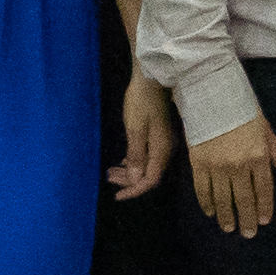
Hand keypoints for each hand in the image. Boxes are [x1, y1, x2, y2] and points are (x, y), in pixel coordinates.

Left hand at [111, 78, 174, 200]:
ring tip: (111, 172)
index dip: (134, 190)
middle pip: (149, 175)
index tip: (117, 196)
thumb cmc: (141, 102)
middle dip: (129, 181)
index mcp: (162, 150)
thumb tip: (135, 180)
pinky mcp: (158, 135)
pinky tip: (123, 161)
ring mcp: (163, 142)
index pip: (150, 180)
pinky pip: (147, 156)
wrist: (151, 78)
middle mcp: (166, 149)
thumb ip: (136, 156)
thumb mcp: (135, 130)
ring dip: (130, 171)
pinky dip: (134, 161)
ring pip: (147, 165)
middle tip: (109, 178)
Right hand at [189, 108, 275, 239]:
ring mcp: (217, 165)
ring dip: (227, 216)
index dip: (264, 207)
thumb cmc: (242, 109)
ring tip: (229, 228)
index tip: (264, 221)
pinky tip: (211, 212)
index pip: (264, 189)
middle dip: (247, 219)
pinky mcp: (198, 163)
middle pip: (244, 199)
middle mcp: (239, 164)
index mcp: (258, 156)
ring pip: (223, 198)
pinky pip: (203, 189)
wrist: (212, 93)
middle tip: (248, 234)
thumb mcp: (265, 128)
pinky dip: (207, 203)